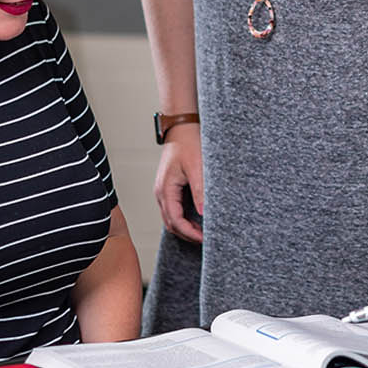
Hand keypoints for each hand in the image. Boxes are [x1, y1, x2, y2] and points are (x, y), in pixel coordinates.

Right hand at [152, 124, 203, 243]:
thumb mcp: (197, 168)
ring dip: (184, 228)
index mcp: (165, 189)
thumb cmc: (188, 143)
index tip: (205, 238)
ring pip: (170, 218)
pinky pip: (173, 209)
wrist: (181, 128)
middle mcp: (161, 192)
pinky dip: (182, 219)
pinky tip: (196, 219)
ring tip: (202, 232)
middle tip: (206, 239)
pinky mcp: (169, 188)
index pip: (175, 220)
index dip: (190, 233)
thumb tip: (203, 214)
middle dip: (186, 234)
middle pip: (170, 224)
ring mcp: (163, 191)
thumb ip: (199, 191)